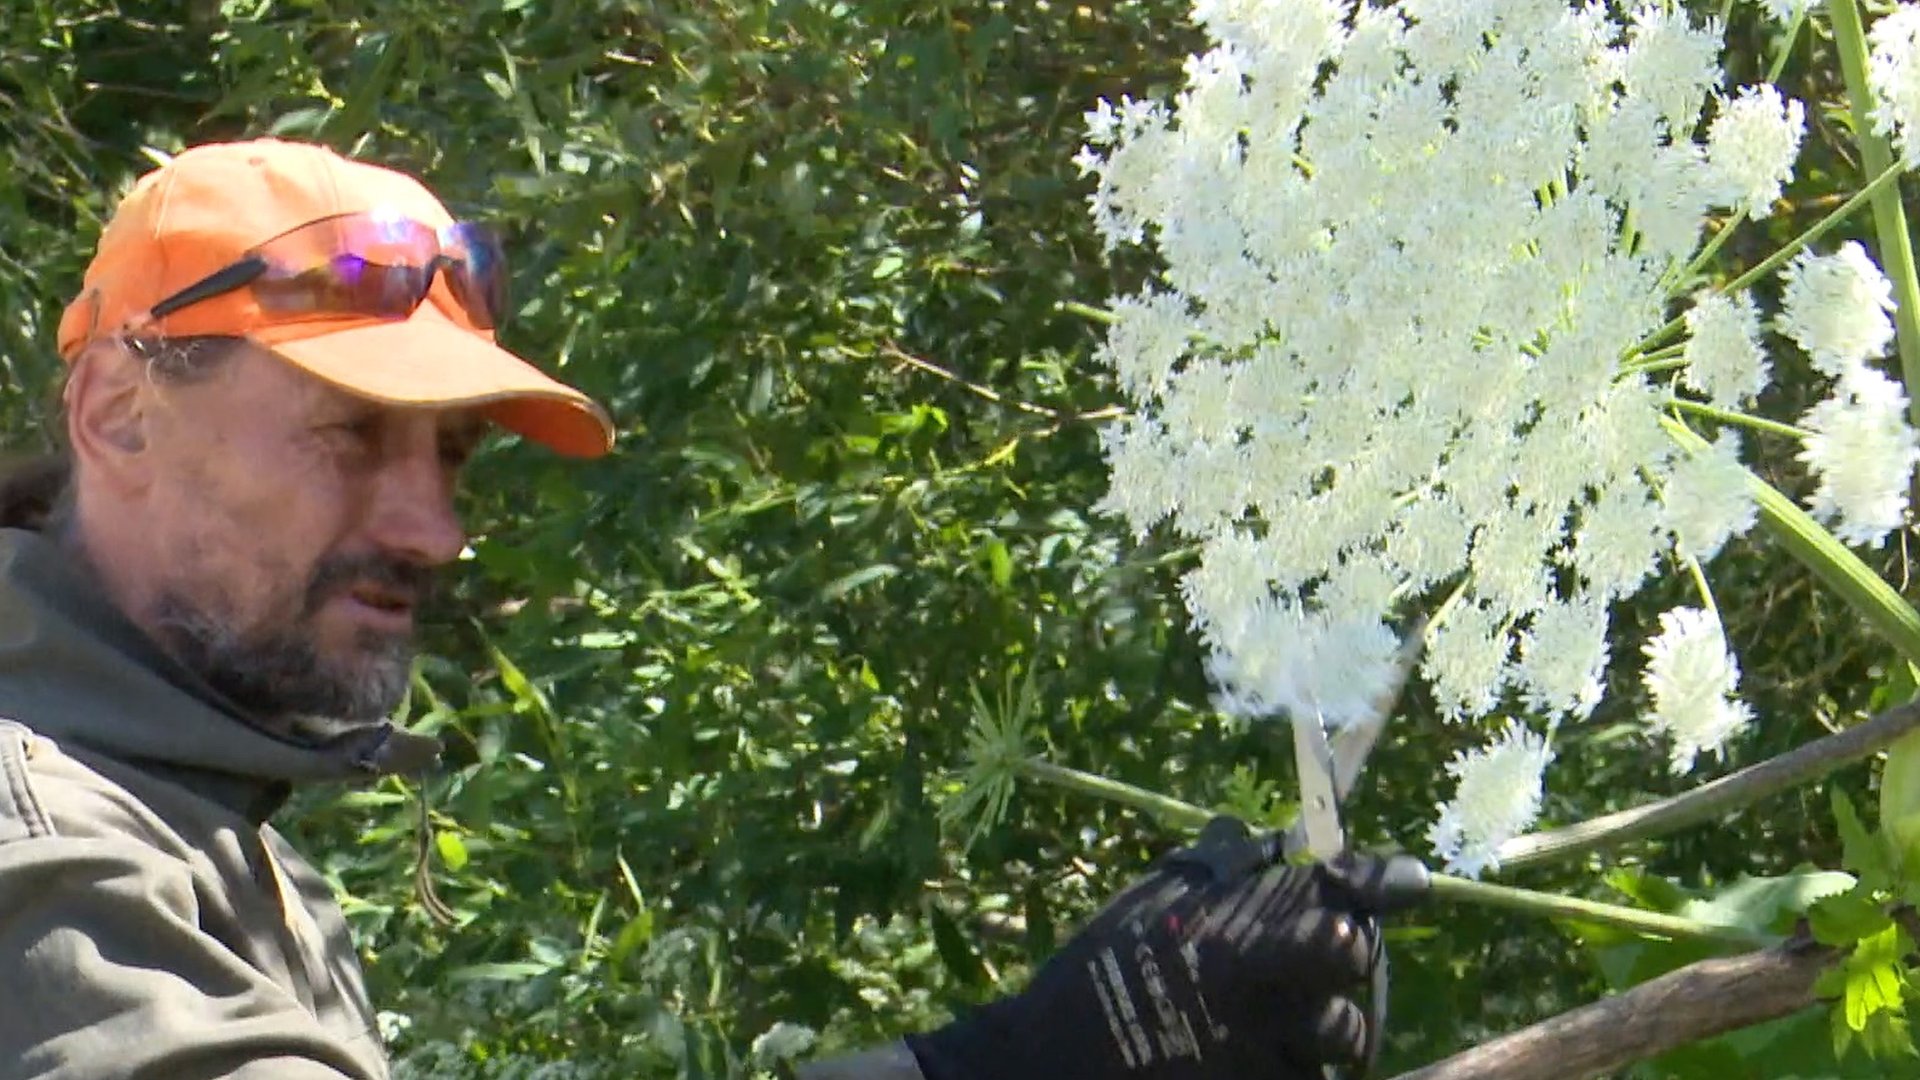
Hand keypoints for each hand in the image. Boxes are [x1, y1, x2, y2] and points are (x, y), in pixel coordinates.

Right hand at [905, 817, 1428, 1079]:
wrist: (1062, 1061)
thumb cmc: (1106, 968)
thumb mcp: (1157, 899)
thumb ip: (1219, 863)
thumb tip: (1262, 830)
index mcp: (1251, 936)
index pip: (1356, 899)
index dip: (1392, 882)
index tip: (1408, 877)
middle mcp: (1275, 996)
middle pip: (1359, 964)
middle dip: (1348, 950)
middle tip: (1328, 944)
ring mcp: (1274, 1055)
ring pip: (1347, 1035)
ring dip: (1331, 1020)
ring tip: (1291, 1012)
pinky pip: (1309, 1079)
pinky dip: (1295, 1063)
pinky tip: (1256, 1049)